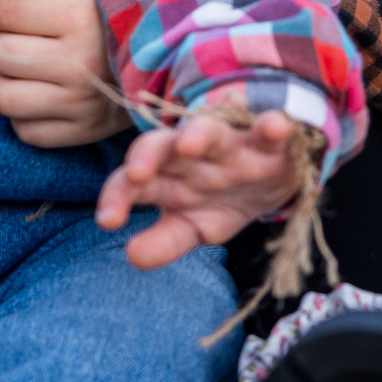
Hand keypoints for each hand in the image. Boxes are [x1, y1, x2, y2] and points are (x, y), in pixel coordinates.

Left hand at [0, 0, 126, 147]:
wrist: (174, 57)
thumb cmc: (126, 10)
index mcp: (81, 19)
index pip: (8, 13)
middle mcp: (79, 64)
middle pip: (1, 55)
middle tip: (8, 38)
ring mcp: (81, 103)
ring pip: (5, 98)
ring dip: (0, 81)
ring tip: (15, 69)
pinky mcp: (84, 131)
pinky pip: (27, 131)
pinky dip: (21, 115)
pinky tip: (35, 95)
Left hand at [93, 108, 306, 270]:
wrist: (273, 176)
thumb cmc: (224, 200)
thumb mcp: (194, 227)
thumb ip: (164, 241)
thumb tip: (132, 256)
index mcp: (168, 175)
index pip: (132, 180)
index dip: (117, 195)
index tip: (108, 220)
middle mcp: (192, 154)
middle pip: (161, 146)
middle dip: (146, 157)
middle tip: (136, 175)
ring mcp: (230, 144)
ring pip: (210, 131)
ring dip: (199, 134)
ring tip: (190, 144)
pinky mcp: (268, 141)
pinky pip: (268, 128)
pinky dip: (271, 126)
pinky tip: (274, 127)